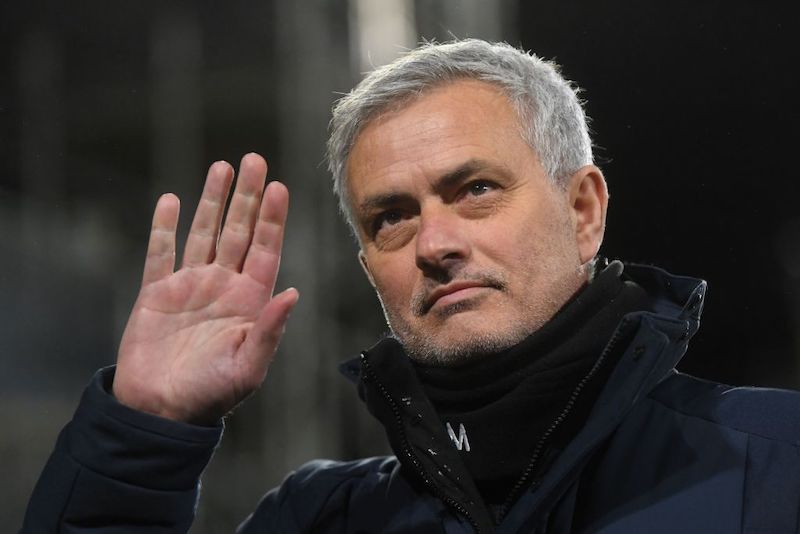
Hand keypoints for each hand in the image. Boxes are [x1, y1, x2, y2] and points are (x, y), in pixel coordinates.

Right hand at [113, 153, 298, 424]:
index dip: (272, 218)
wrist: (161, 411)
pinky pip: (161, 253)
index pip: (265, 249)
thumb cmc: (211, 395)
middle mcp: (223, 285)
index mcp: (250, 300)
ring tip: (222, 167)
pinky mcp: (157, 293)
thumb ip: (270, 329)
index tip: (279, 187)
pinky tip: (170, 200)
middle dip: (247, 196)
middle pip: (238, 230)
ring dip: (212, 201)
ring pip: (203, 232)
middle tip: (255, 160)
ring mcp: (190, 286)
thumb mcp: (249, 367)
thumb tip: (293, 293)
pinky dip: (164, 227)